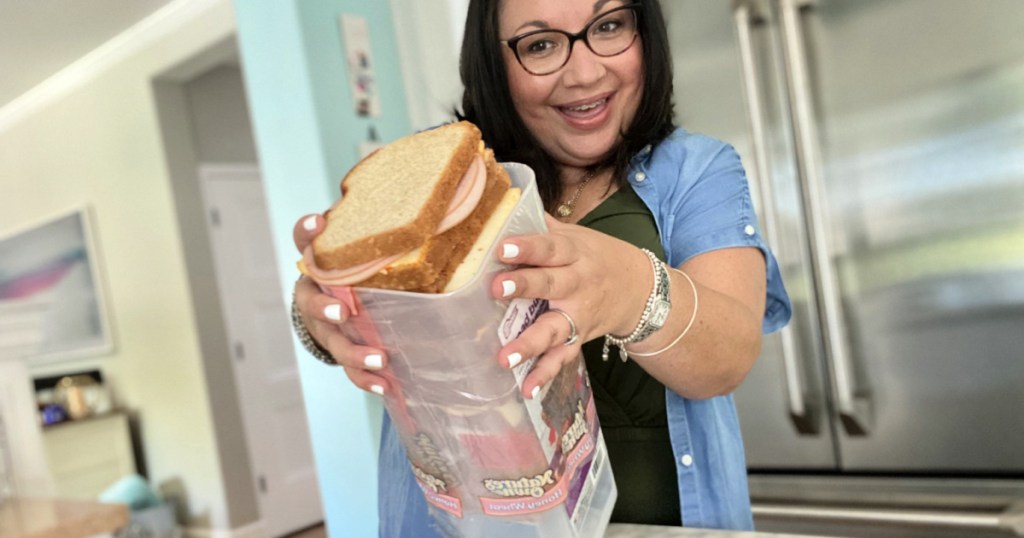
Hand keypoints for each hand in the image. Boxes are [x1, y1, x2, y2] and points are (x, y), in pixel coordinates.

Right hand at [292, 214, 389, 395]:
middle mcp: (314, 293)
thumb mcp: (359, 248)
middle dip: (325, 307)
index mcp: (317, 262)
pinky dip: (366, 378)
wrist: (336, 306)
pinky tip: (385, 386)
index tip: (318, 222)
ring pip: (333, 340)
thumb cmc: (355, 269)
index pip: (303, 239)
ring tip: (379, 359)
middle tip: (343, 311)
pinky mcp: (339, 349)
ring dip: (354, 352)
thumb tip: (424, 205)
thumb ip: (376, 233)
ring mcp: (324, 326)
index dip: (308, 231)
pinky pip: (349, 367)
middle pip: (311, 301)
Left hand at [490, 214, 650, 398]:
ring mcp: (580, 314)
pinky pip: (563, 358)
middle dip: (525, 286)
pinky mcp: (580, 338)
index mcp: (575, 253)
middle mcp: (578, 283)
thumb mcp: (576, 235)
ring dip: (531, 343)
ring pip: (556, 328)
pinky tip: (526, 389)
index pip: (550, 247)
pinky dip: (546, 375)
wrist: (643, 290)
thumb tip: (503, 204)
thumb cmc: (597, 257)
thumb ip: (542, 225)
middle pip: (551, 284)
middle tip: (495, 288)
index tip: (502, 247)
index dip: (528, 247)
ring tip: (505, 357)